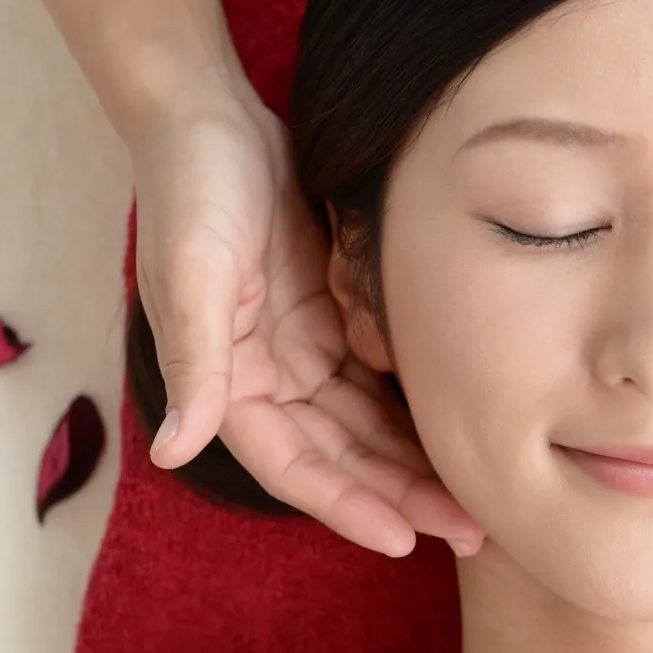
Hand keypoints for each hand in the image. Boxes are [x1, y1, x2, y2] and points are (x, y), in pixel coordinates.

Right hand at [132, 89, 484, 556]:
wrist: (209, 113)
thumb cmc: (190, 184)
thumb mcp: (193, 270)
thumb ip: (194, 361)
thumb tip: (172, 450)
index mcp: (229, 381)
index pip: (296, 466)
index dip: (348, 506)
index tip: (404, 539)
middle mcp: (268, 378)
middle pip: (344, 458)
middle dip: (401, 497)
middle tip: (471, 530)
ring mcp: (304, 349)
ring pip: (370, 427)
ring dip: (417, 464)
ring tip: (480, 497)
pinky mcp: (333, 316)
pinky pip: (382, 380)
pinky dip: (418, 407)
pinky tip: (468, 426)